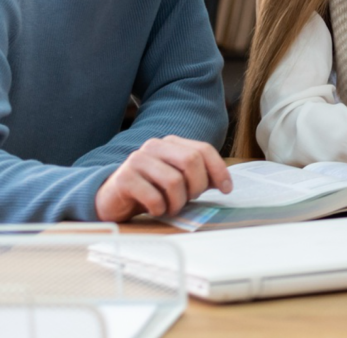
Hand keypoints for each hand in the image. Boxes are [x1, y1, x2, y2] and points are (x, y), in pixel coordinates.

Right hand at [94, 136, 232, 221]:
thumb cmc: (151, 190)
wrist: (112, 200)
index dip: (219, 170)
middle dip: (197, 186)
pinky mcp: (124, 178)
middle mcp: (154, 146)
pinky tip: (156, 210)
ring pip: (174, 180)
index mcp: (171, 143)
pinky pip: (154, 197)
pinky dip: (160, 208)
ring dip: (178, 201)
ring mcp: (137, 160)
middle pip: (191, 161)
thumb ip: (199, 177)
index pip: (204, 150)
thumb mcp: (179, 181)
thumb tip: (225, 184)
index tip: (227, 189)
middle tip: (190, 199)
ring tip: (171, 207)